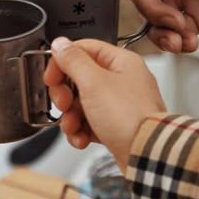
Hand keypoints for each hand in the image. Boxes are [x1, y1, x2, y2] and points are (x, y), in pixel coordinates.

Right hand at [45, 37, 164, 168]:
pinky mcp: (116, 126)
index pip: (83, 50)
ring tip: (72, 126)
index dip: (62, 62)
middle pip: (80, 78)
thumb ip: (73, 60)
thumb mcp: (94, 82)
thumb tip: (60, 44)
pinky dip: (81, 131)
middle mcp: (122, 80)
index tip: (51, 77)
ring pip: (82, 103)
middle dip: (65, 94)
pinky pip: (90, 123)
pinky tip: (81, 138)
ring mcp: (120, 105)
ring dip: (70, 116)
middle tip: (63, 103)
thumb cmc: (129, 117)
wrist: (147, 153)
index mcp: (121, 62)